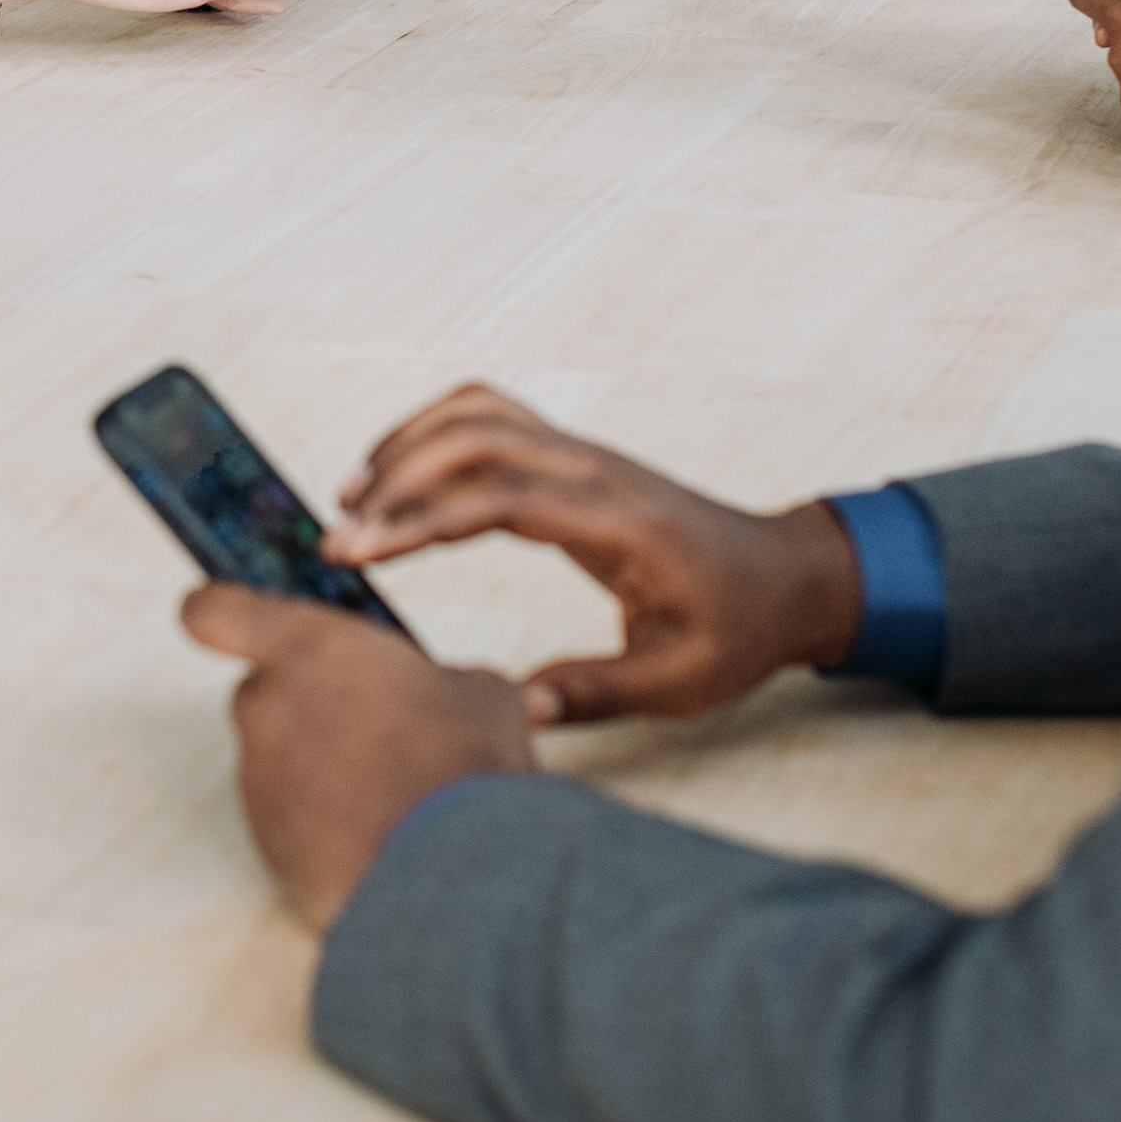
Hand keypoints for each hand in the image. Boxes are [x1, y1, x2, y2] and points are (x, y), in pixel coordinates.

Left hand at [179, 584, 534, 932]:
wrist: (457, 876)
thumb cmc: (465, 766)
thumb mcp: (480, 693)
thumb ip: (435, 676)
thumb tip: (448, 692)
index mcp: (308, 649)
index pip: (214, 610)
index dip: (218, 613)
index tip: (227, 618)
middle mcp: (267, 708)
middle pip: (260, 691)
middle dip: (305, 704)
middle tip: (370, 727)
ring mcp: (260, 782)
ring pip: (277, 758)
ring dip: (317, 766)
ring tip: (391, 792)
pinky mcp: (268, 846)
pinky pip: (286, 817)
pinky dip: (319, 821)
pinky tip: (379, 834)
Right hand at [327, 384, 863, 724]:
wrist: (784, 577)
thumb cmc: (735, 629)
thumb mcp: (679, 682)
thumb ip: (595, 694)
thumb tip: (514, 710)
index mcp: (616, 520)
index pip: (498, 497)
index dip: (419, 519)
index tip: (356, 549)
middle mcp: (593, 469)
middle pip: (473, 438)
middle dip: (395, 480)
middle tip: (337, 538)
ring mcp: (581, 453)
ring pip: (476, 412)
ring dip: (407, 445)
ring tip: (352, 500)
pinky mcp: (570, 456)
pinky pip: (491, 416)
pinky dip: (433, 432)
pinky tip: (399, 477)